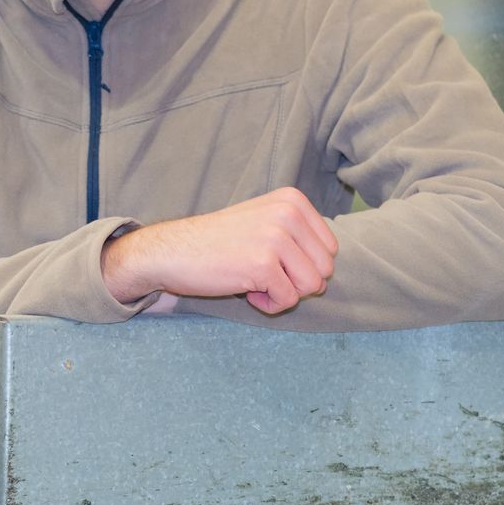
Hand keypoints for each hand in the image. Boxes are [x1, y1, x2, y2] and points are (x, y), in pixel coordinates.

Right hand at [101, 187, 337, 314]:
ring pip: (311, 287)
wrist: (173, 250)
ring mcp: (276, 237)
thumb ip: (299, 236)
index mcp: (292, 200)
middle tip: (262, 272)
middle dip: (296, 282)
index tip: (271, 259)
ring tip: (254, 280)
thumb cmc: (219, 242)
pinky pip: (288, 300)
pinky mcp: (263, 264)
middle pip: (324, 270)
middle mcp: (288, 213)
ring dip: (283, 294)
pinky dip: (268, 304)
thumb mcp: (264, 221)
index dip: (303, 265)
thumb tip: (327, 272)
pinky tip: (245, 289)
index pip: (330, 249)